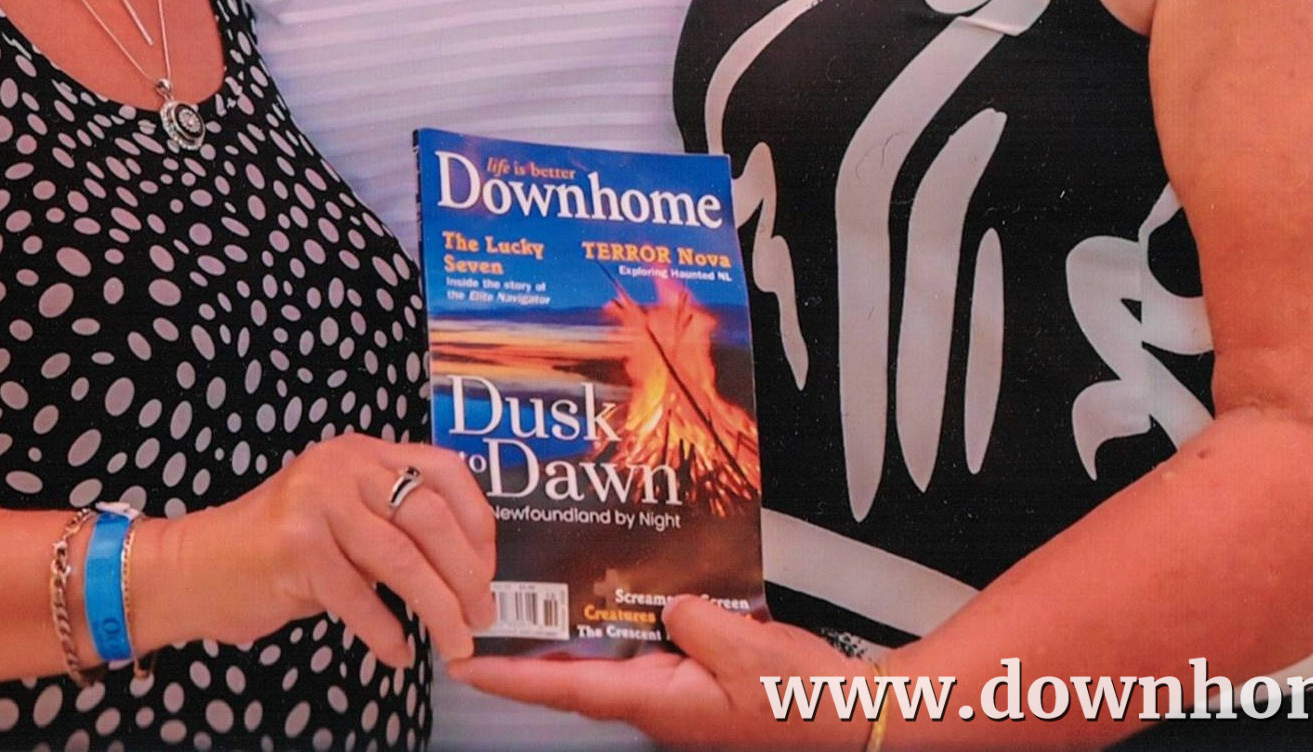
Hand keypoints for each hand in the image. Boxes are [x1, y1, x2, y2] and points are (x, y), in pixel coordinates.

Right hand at [154, 434, 494, 668]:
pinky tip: (397, 654)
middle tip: (482, 617)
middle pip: (431, 517)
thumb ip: (394, 527)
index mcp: (365, 453)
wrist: (198, 568)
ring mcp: (317, 501)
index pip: (446, 471)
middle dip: (466, 575)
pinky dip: (385, 631)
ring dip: (438, 609)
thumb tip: (465, 572)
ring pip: (402, 559)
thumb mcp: (345, 521)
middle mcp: (344, 465)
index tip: (489, 571)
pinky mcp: (295, 545)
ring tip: (454, 644)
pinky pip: (358, 596)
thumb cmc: (279, 553)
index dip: (478, 524)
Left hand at [456, 596, 877, 748]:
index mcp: (656, 700)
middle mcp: (656, 703)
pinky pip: (650, 653)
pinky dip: (628, 628)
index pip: (564, 686)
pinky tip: (626, 595)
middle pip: (577, 675)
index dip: (511, 674)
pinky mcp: (699, 684)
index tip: (465, 662)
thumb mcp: (741, 644)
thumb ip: (690, 617)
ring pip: (612, 662)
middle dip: (532, 651)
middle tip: (491, 616)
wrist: (847, 717)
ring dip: (578, 636)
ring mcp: (677, 696)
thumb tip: (665, 603)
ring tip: (540, 598)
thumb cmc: (796, 696)